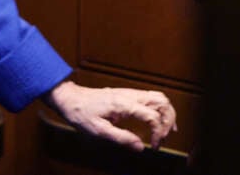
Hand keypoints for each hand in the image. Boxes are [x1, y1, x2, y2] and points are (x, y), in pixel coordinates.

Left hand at [43, 80, 176, 151]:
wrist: (71, 98)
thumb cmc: (81, 113)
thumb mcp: (98, 131)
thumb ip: (121, 138)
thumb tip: (140, 147)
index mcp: (124, 104)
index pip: (152, 116)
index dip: (158, 133)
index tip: (154, 146)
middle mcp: (130, 95)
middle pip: (162, 101)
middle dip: (169, 119)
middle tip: (164, 138)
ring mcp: (129, 92)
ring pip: (158, 96)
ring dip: (167, 112)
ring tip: (167, 130)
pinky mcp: (127, 94)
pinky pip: (150, 96)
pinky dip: (160, 107)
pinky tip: (158, 119)